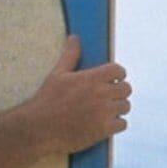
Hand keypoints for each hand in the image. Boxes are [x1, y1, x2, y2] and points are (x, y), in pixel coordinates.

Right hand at [16, 36, 130, 154]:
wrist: (39, 128)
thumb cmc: (47, 100)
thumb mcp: (57, 74)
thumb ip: (70, 55)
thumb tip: (74, 37)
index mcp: (91, 78)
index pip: (118, 70)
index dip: (117, 74)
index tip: (112, 79)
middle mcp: (100, 94)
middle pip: (126, 88)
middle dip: (119, 90)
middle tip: (109, 95)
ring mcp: (104, 113)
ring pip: (125, 106)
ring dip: (118, 107)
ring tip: (106, 110)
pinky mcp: (104, 130)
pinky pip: (123, 123)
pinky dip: (116, 123)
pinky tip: (105, 123)